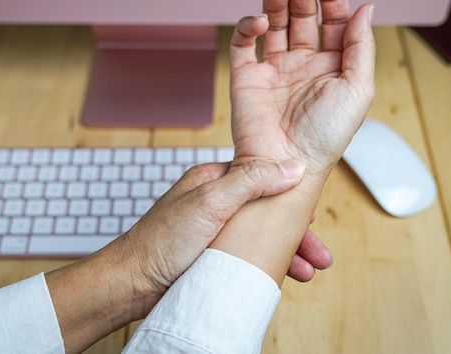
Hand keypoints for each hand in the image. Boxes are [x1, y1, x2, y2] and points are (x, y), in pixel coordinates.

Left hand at [120, 159, 331, 315]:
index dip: (290, 193)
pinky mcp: (213, 256)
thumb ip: (251, 181)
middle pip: (266, 212)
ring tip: (309, 269)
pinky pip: (248, 257)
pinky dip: (269, 265)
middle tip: (319, 252)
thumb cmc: (161, 240)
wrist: (131, 284)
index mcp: (214, 181)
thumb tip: (292, 167)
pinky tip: (283, 276)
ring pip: (261, 237)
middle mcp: (216, 204)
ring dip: (287, 252)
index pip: (262, 178)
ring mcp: (215, 232)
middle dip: (296, 232)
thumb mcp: (209, 202)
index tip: (312, 209)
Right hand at [229, 0, 375, 175]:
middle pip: (303, 17)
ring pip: (274, 25)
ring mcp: (274, 70)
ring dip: (276, 3)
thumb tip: (365, 9)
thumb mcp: (358, 89)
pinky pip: (243, 45)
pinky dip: (248, 27)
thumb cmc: (326, 136)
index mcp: (333, 67)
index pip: (334, 21)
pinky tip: (258, 22)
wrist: (287, 163)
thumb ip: (362, 47)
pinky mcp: (247, 78)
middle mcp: (304, 65)